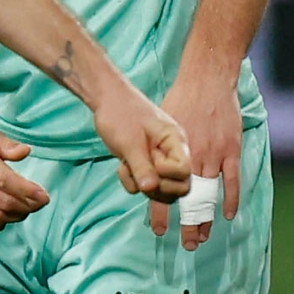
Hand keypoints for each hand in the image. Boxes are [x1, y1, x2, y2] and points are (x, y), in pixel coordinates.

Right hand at [0, 117, 48, 233]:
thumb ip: (9, 145)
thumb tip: (27, 152)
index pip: (8, 183)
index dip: (30, 192)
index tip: (44, 196)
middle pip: (5, 203)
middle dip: (28, 206)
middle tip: (39, 203)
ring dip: (15, 217)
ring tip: (24, 209)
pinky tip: (5, 217)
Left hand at [91, 89, 190, 203]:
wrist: (107, 101)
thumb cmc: (120, 114)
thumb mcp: (129, 142)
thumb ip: (142, 167)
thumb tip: (150, 188)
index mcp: (176, 142)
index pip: (185, 171)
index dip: (168, 174)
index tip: (152, 160)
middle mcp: (172, 154)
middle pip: (180, 187)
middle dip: (158, 186)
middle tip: (138, 168)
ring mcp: (160, 162)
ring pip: (162, 191)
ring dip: (143, 185)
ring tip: (128, 164)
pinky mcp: (146, 167)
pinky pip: (145, 187)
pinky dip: (132, 181)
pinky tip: (123, 164)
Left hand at [148, 74, 240, 249]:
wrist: (206, 80)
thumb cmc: (180, 99)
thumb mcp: (159, 124)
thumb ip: (153, 148)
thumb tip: (144, 168)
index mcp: (172, 152)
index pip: (163, 189)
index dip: (161, 211)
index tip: (158, 230)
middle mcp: (194, 157)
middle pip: (189, 198)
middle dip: (188, 224)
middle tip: (188, 245)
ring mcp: (215, 154)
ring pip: (210, 193)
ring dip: (208, 217)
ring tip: (204, 236)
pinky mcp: (232, 149)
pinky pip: (233, 180)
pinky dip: (231, 198)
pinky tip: (228, 215)